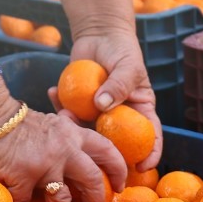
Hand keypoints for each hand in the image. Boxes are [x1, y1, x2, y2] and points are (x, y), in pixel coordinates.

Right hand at [0, 102, 126, 201]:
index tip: (120, 186)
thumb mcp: (50, 123)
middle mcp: (65, 149)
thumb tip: (74, 157)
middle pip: (92, 182)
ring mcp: (45, 163)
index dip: (118, 170)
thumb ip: (64, 137)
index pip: (107, 150)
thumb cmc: (16, 121)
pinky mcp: (22, 176)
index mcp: (73, 134)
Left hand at [52, 28, 162, 170]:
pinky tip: (52, 92)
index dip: (150, 155)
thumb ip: (118, 84)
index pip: (150, 137)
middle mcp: (119, 116)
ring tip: (64, 113)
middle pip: (115, 143)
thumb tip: (103, 106)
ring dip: (73, 128)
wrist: (99, 34)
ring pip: (87, 131)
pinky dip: (58, 106)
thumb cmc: (122, 49)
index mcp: (139, 110)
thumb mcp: (127, 65)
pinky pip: (68, 112)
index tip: (142, 168)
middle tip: (88, 152)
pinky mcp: (78, 104)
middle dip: (102, 153)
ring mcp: (97, 113)